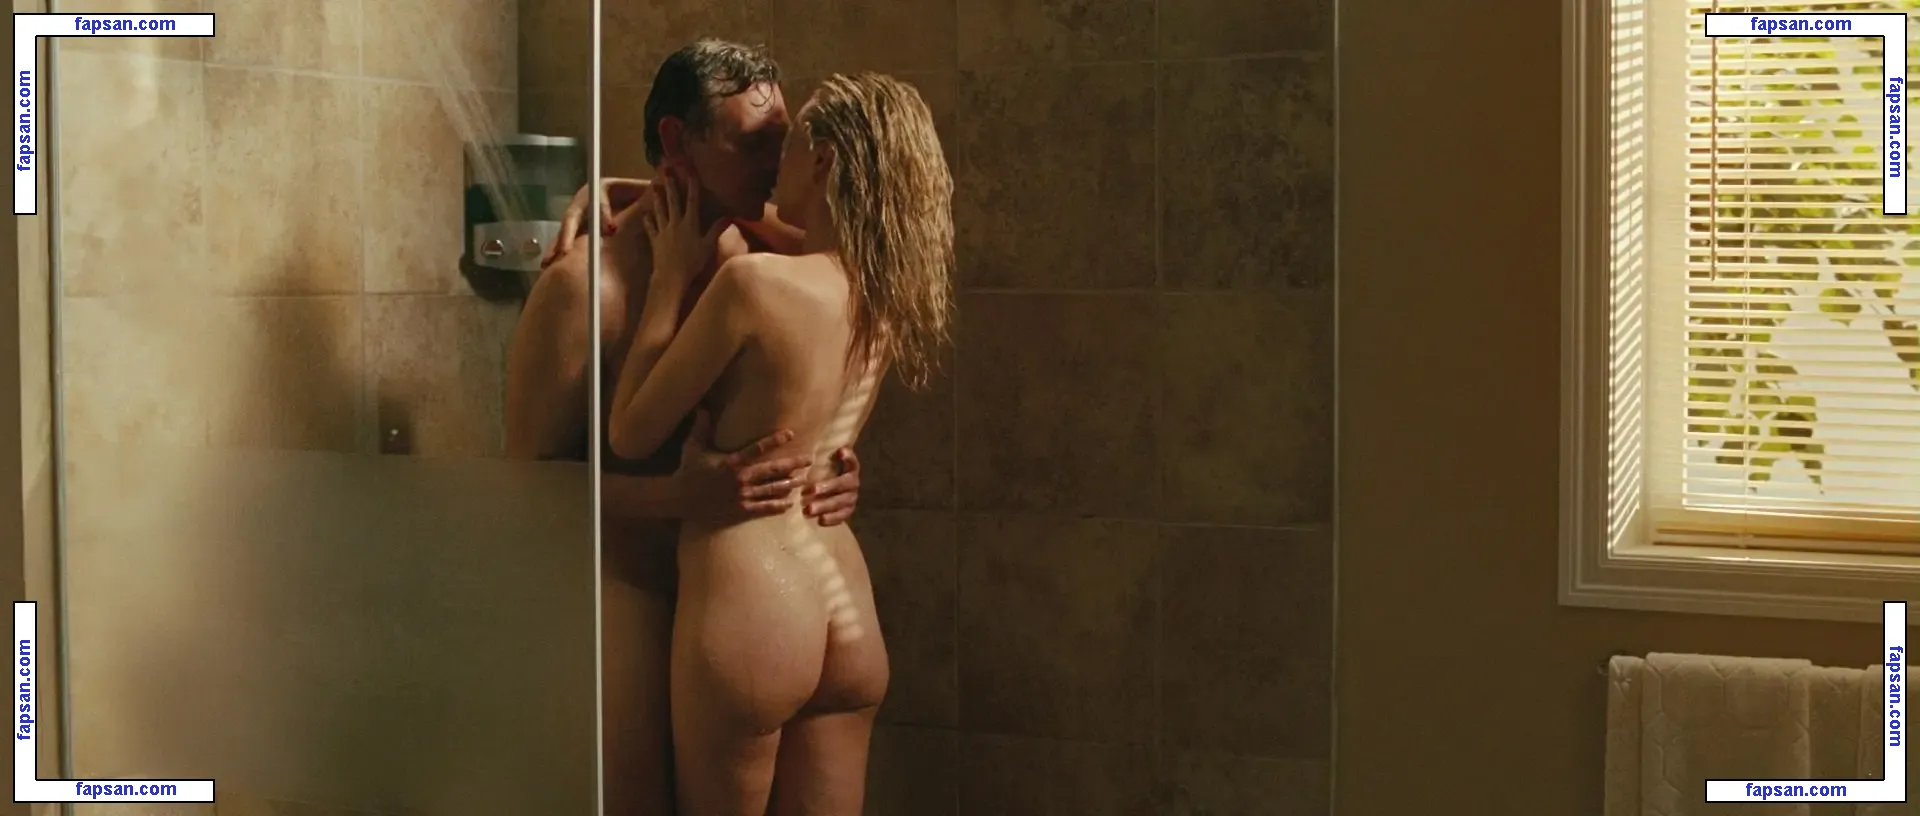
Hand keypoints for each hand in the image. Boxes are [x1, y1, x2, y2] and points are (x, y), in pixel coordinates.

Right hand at [541, 177, 652, 266]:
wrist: (614, 193)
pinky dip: (554, 254)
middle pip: (571, 218)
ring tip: (549, 264)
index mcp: (598, 190)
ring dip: (555, 248)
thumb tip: (662, 181)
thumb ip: (647, 189)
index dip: (604, 216)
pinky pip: (561, 242)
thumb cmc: (629, 192)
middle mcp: (582, 203)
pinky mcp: (571, 229)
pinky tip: (547, 267)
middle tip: (566, 252)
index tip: (611, 230)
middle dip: (568, 235)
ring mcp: (574, 217)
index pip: (599, 203)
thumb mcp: (637, 189)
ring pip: (562, 232)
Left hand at [639, 167, 728, 292]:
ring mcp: (663, 231)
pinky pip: (650, 227)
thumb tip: (729, 216)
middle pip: (673, 201)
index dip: (692, 186)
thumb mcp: (708, 246)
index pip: (692, 201)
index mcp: (690, 224)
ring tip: (654, 188)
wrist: (671, 276)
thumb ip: (716, 230)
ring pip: (660, 211)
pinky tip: (645, 214)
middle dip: (670, 186)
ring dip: (657, 199)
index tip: (690, 173)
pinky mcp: (655, 240)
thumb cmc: (692, 262)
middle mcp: (675, 224)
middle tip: (666, 172)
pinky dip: (647, 220)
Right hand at [674, 411, 812, 523]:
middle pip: (772, 470)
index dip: (775, 440)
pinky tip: (790, 504)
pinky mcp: (740, 510)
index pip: (757, 448)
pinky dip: (778, 506)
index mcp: (731, 462)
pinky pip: (763, 509)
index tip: (791, 433)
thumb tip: (702, 407)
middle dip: (792, 465)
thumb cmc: (687, 470)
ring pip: (772, 490)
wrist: (678, 498)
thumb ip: (701, 427)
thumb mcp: (693, 446)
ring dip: (790, 485)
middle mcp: (739, 479)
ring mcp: (741, 496)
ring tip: (804, 480)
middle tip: (809, 459)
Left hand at [803, 447, 861, 525]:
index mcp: (850, 468)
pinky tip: (820, 520)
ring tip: (809, 510)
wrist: (830, 493)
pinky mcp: (848, 511)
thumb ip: (821, 455)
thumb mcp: (823, 463)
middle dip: (828, 487)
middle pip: (845, 484)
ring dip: (825, 505)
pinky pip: (843, 516)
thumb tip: (808, 442)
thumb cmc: (823, 473)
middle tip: (810, 490)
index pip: (852, 461)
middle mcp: (853, 482)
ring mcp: (852, 498)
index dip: (848, 457)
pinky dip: (832, 518)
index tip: (839, 452)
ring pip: (842, 502)